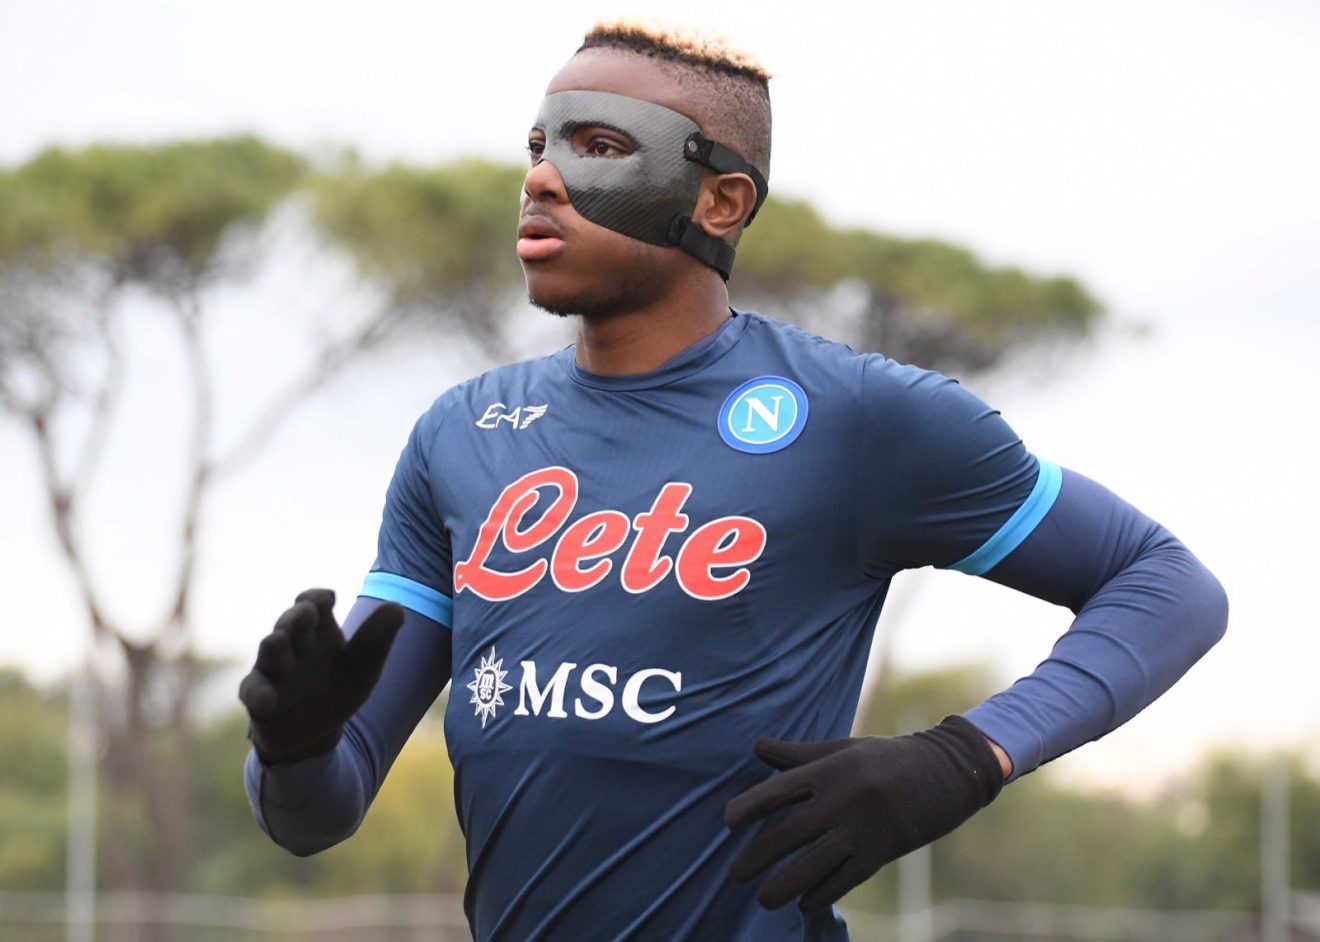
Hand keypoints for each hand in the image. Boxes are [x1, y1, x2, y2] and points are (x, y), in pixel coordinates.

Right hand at [238, 588, 403, 764]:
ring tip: (278, 640)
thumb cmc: (338, 687)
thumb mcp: (364, 665)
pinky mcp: (259, 697)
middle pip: (290, 621)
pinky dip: (259, 694)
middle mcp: (294, 644)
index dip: (317, 598)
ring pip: (270, 649)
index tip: (328, 598)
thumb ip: (377, 637)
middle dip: (296, 616)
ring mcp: (274, 669)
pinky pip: (253, 691)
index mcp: (319, 630)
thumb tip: (397, 607)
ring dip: (275, 644)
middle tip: (305, 613)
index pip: (313, 603)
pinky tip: (267, 701)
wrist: (317, 731)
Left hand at [724, 715, 1002, 911]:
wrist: (946, 772)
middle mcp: (841, 800)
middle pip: (789, 833)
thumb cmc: (885, 759)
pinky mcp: (882, 852)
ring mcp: (862, 828)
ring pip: (814, 864)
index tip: (728, 822)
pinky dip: (822, 894)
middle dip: (757, 857)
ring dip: (784, 886)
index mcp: (828, 770)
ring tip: (763, 899)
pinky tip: (804, 904)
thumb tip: (756, 747)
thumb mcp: (841, 750)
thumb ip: (797, 755)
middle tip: (734, 874)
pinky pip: (845, 879)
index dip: (749, 806)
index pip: (778, 790)